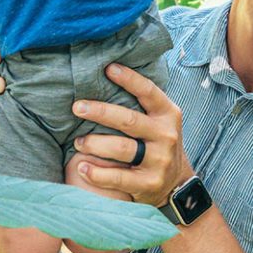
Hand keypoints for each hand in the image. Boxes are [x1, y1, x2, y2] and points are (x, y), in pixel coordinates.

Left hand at [72, 64, 193, 206]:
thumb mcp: (159, 120)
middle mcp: (166, 135)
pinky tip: (82, 167)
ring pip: (121, 148)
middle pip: (128, 120)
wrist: (176, 183)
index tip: (107, 68)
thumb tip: (109, 72)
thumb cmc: (157, 142)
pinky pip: (117, 177)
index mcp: (168, 114)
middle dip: (100, 112)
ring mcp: (159, 161)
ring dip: (94, 143)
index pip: (148, 91)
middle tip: (77, 107)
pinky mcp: (148, 184)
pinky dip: (96, 173)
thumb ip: (142, 103)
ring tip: (77, 141)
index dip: (129, 79)